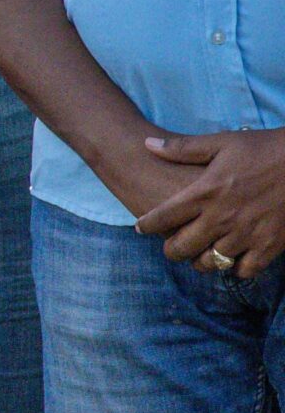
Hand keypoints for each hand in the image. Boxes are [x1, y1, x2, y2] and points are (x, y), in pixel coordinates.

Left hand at [136, 129, 284, 278]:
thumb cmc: (262, 149)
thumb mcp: (221, 142)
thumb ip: (182, 148)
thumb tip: (147, 143)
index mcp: (205, 192)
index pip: (163, 216)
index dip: (147, 225)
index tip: (140, 228)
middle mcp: (222, 217)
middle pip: (182, 247)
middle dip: (171, 250)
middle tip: (170, 248)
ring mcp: (247, 234)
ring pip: (212, 262)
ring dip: (202, 261)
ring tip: (200, 256)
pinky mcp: (271, 245)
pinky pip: (246, 270)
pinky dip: (236, 268)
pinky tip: (233, 260)